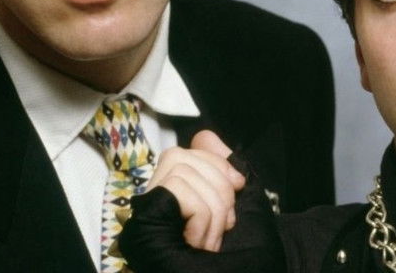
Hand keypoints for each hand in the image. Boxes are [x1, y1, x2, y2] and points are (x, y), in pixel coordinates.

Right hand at [120, 139, 286, 272]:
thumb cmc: (247, 258)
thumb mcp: (245, 206)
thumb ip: (226, 170)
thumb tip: (205, 137)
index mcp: (184, 192)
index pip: (187, 149)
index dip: (216, 161)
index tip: (239, 185)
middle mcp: (162, 197)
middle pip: (182, 154)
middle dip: (218, 184)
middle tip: (226, 225)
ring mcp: (151, 208)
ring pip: (181, 170)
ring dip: (211, 208)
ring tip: (212, 241)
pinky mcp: (147, 217)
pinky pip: (177, 187)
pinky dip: (200, 215)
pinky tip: (198, 242)